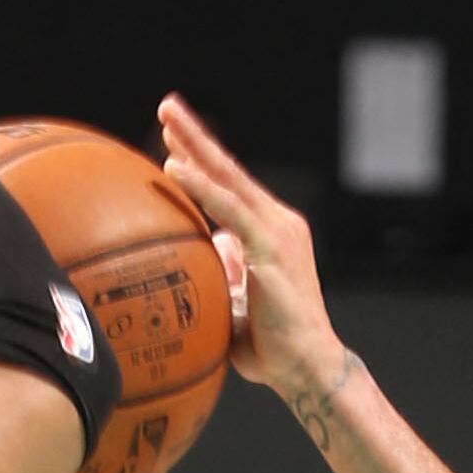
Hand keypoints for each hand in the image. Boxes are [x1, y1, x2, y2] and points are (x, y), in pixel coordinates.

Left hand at [156, 95, 344, 401]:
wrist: (305, 367)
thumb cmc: (271, 344)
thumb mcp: (236, 303)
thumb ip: (227, 272)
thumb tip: (214, 250)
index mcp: (269, 232)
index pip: (229, 186)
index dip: (201, 158)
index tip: (172, 135)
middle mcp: (277, 223)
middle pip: (229, 169)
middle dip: (196, 136)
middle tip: (167, 106)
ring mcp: (278, 232)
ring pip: (229, 179)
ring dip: (195, 146)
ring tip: (166, 119)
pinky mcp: (272, 248)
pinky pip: (230, 210)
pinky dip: (202, 186)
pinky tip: (175, 168)